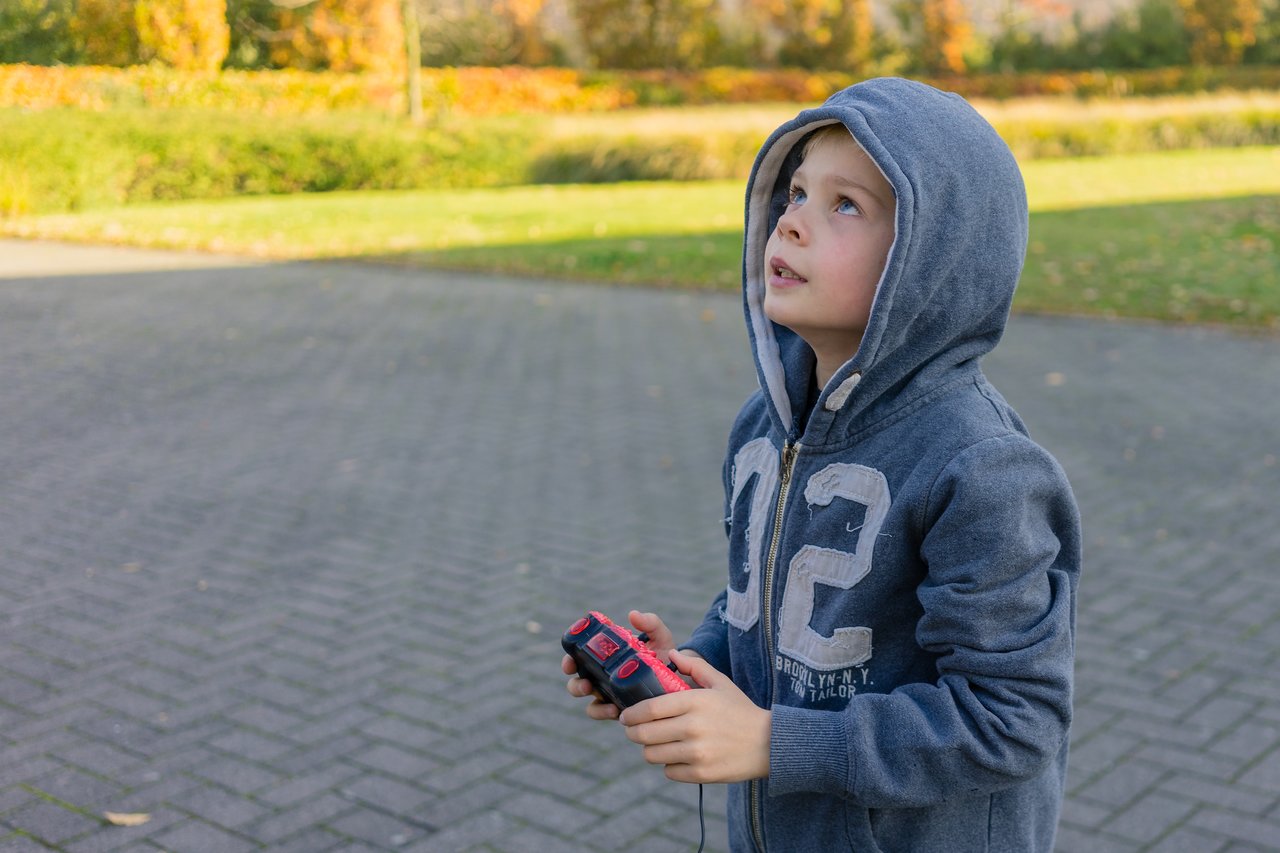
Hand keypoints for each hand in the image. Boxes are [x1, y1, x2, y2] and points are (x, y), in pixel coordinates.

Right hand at [563, 610, 677, 720]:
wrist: (684, 678)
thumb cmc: (666, 653)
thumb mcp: (660, 636)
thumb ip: (649, 623)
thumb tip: (632, 615)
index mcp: (607, 659)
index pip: (580, 658)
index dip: (569, 659)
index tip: (570, 660)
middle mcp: (604, 678)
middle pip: (577, 683)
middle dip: (575, 685)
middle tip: (586, 683)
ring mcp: (612, 697)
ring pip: (590, 704)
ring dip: (591, 703)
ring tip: (603, 699)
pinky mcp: (623, 711)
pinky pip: (607, 715)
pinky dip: (606, 713)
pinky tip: (616, 710)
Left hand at [619, 649, 770, 783]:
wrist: (770, 744)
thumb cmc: (741, 710)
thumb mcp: (721, 682)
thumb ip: (696, 666)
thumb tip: (673, 654)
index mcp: (694, 702)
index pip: (649, 709)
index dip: (631, 714)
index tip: (625, 715)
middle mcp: (692, 728)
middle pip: (644, 734)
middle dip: (633, 732)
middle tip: (634, 730)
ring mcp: (696, 753)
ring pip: (652, 754)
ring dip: (650, 749)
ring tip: (657, 743)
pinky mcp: (701, 774)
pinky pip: (669, 771)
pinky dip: (669, 765)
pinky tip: (678, 757)